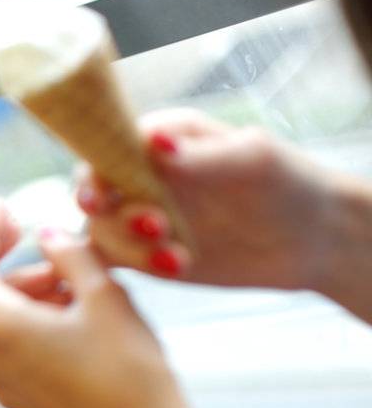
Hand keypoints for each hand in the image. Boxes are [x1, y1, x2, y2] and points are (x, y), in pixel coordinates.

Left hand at [0, 199, 226, 407]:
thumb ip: (69, 255)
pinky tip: (65, 310)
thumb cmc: (131, 369)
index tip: (5, 207)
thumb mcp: (104, 296)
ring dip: (11, 291)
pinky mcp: (13, 397)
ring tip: (67, 279)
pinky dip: (17, 319)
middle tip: (32, 239)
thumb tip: (46, 233)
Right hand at [76, 108, 343, 293]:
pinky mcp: (146, 254)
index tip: (103, 196)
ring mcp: (141, 216)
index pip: (106, 148)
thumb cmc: (288, 184)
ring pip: (103, 232)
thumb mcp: (252, 160)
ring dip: (132, 247)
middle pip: (95, 194)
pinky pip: (116, 262)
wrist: (312, 237)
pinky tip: (178, 266)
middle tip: (157, 227)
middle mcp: (143, 176)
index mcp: (162, 140)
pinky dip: (134, 267)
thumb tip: (153, 141)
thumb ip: (199, 155)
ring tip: (180, 257)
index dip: (95, 172)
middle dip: (115, 215)